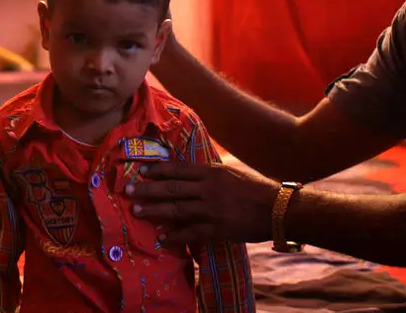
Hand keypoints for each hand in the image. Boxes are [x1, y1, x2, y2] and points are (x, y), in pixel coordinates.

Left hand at [125, 161, 279, 245]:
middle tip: (128, 190)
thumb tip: (188, 171)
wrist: (277, 209)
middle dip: (148, 189)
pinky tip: (162, 236)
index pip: (178, 169)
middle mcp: (208, 189)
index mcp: (211, 172)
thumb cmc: (255, 188)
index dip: (157, 169)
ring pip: (176, 209)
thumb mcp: (230, 172)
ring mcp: (211, 210)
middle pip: (171, 188)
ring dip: (154, 210)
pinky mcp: (217, 229)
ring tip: (137, 209)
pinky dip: (175, 234)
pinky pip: (191, 232)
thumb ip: (209, 173)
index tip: (140, 169)